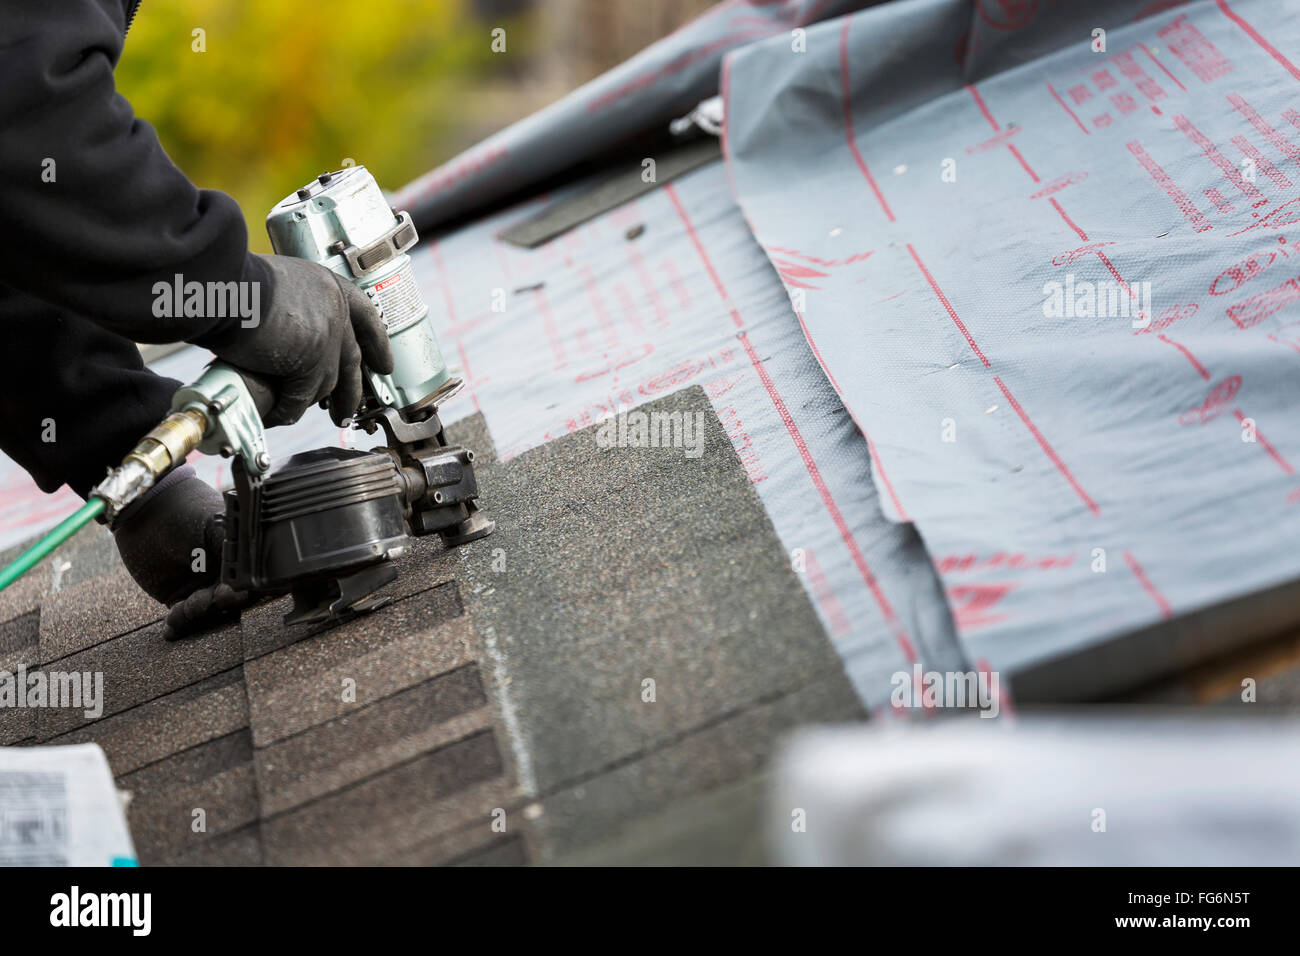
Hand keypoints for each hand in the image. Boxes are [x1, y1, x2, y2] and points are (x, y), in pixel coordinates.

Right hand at [209, 254, 393, 426]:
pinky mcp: (310, 363)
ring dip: (314, 404)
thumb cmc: (234, 282)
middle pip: (351, 359)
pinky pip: (300, 397)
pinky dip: (286, 410)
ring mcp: (327, 338)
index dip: (377, 343)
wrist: (221, 286)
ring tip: (303, 416)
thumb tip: (291, 339)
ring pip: (327, 383)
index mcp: (329, 287)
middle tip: (347, 411)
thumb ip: (297, 311)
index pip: (365, 317)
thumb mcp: (278, 287)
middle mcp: (335, 311)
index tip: (383, 365)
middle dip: (351, 390)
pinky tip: (276, 417)